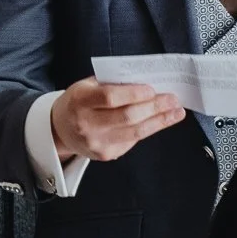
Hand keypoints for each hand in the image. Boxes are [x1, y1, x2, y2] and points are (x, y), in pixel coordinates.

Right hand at [51, 78, 186, 161]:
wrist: (60, 129)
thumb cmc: (79, 102)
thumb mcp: (88, 86)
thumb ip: (113, 83)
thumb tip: (147, 82)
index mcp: (80, 101)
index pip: (110, 98)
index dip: (134, 94)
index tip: (153, 89)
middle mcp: (86, 124)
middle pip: (127, 117)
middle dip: (155, 107)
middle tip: (173, 99)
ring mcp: (96, 142)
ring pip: (135, 132)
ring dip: (159, 121)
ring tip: (176, 112)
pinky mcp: (105, 154)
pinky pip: (132, 140)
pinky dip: (149, 129)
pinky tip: (161, 121)